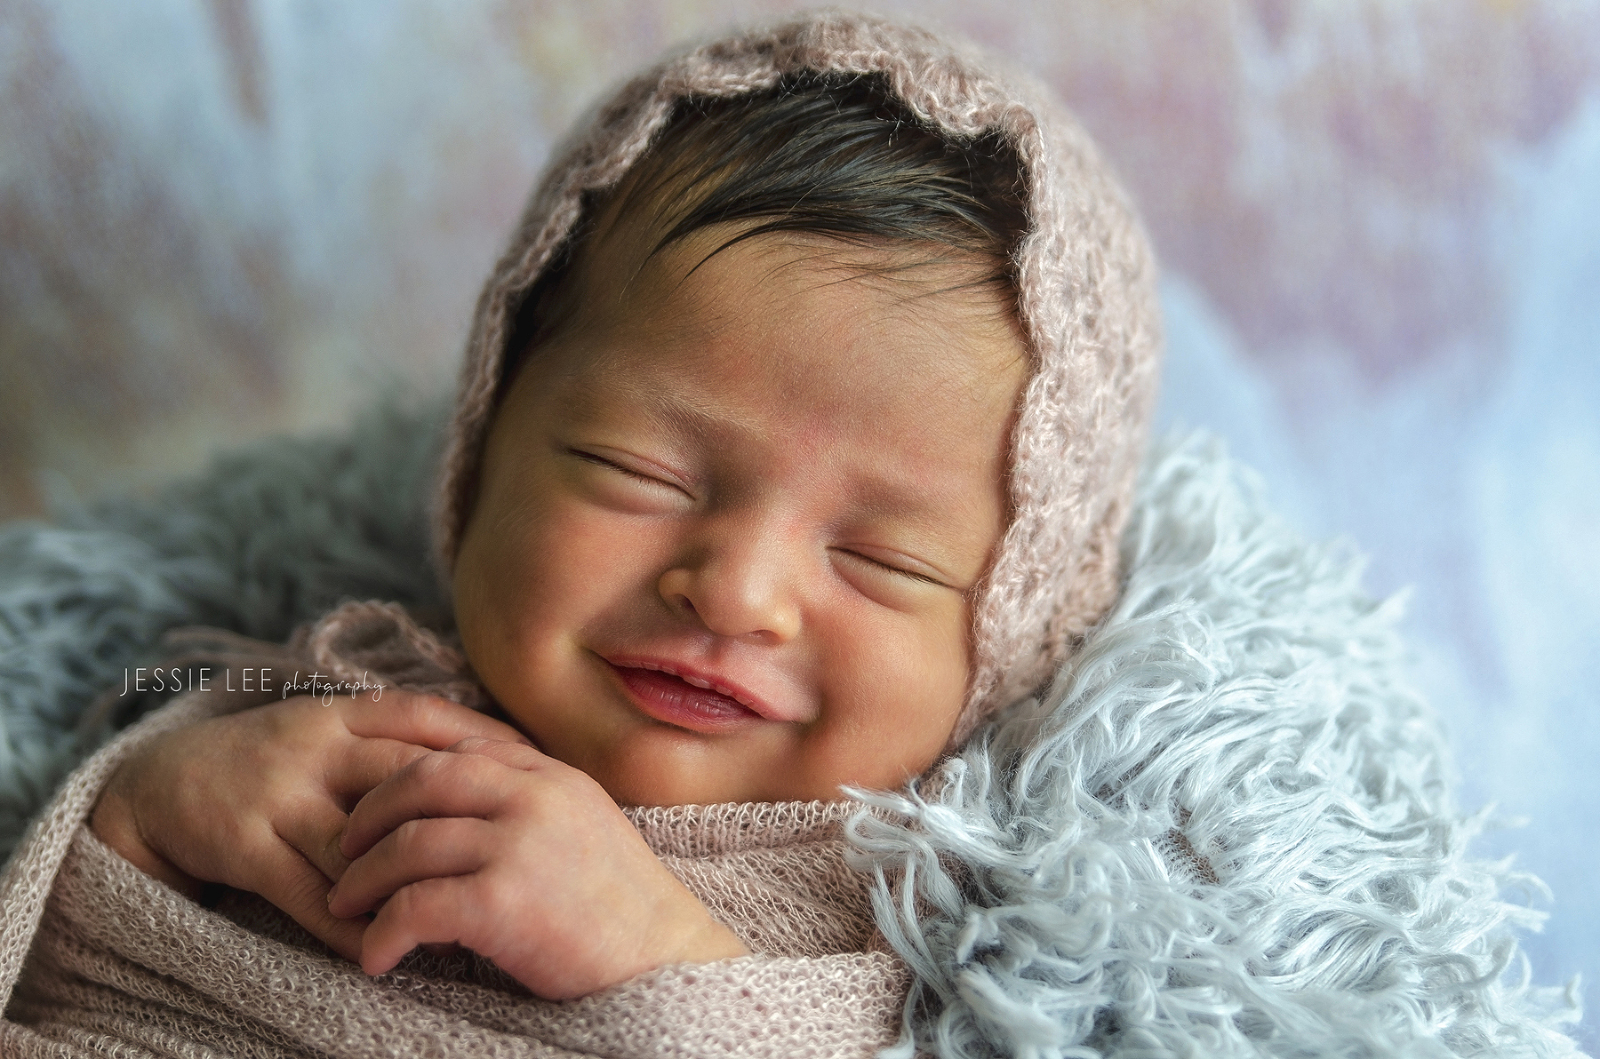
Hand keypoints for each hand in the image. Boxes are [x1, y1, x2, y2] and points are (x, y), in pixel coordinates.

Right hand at [90, 690, 530, 961]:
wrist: (158, 786)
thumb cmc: (269, 763)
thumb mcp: (326, 728)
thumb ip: (392, 738)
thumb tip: (493, 756)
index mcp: (338, 712)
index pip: (424, 717)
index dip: (485, 739)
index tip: (539, 768)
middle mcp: (311, 745)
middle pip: (401, 774)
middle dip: (461, 809)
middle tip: (518, 843)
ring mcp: (277, 794)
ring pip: (359, 839)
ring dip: (411, 875)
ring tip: (469, 902)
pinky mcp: (244, 845)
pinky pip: (309, 893)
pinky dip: (353, 923)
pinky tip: (393, 942)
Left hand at [326, 737, 749, 998]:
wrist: (666, 961)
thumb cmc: (619, 908)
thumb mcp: (582, 826)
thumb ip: (530, 801)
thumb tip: (458, 803)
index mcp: (551, 775)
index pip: (457, 749)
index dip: (402, 772)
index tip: (371, 805)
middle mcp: (534, 796)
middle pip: (420, 781)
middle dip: (368, 815)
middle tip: (342, 851)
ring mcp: (520, 845)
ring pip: (408, 844)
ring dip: (361, 880)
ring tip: (344, 909)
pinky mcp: (504, 902)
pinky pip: (415, 907)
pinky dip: (382, 935)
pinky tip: (376, 958)